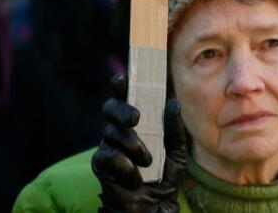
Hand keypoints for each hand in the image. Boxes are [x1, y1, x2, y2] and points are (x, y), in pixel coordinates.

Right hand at [92, 74, 189, 212]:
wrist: (153, 207)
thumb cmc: (163, 177)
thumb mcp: (176, 153)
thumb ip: (173, 129)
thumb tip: (172, 103)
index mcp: (136, 123)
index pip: (125, 98)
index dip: (121, 86)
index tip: (123, 79)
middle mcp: (119, 130)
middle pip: (110, 108)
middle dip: (121, 110)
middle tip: (135, 118)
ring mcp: (108, 146)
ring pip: (112, 132)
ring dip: (133, 146)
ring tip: (147, 161)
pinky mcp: (101, 164)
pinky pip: (110, 155)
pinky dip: (126, 166)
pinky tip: (134, 177)